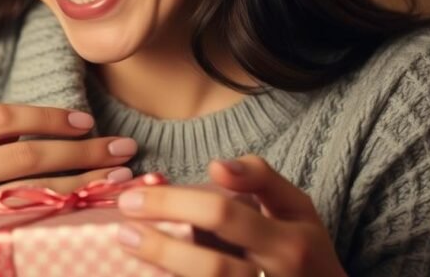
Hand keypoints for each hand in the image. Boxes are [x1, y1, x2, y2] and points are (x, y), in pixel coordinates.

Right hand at [0, 104, 136, 276]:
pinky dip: (51, 219)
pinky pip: (13, 228)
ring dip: (78, 184)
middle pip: (23, 155)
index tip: (85, 120)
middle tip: (122, 149)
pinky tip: (80, 215)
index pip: (0, 118)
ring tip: (116, 180)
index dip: (48, 117)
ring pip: (27, 194)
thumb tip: (22, 133)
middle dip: (80, 150)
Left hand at [115, 155, 346, 276]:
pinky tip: (147, 275)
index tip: (134, 197)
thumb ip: (260, 177)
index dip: (174, 203)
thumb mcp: (297, 206)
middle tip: (122, 228)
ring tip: (128, 251)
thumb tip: (215, 165)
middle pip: (211, 266)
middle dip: (161, 247)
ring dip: (164, 272)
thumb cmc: (307, 249)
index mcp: (287, 242)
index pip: (225, 216)